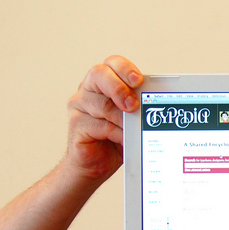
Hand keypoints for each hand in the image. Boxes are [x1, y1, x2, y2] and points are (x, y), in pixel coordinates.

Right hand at [64, 55, 144, 181]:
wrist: (94, 165)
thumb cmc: (113, 140)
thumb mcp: (130, 120)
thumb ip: (137, 107)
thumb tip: (153, 102)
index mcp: (102, 82)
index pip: (111, 64)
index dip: (125, 69)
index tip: (139, 81)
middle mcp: (87, 90)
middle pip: (99, 74)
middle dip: (119, 88)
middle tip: (133, 105)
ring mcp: (78, 107)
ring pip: (102, 104)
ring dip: (122, 118)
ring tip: (133, 128)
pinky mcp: (76, 125)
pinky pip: (99, 125)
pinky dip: (116, 133)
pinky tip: (123, 138)